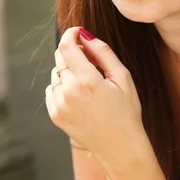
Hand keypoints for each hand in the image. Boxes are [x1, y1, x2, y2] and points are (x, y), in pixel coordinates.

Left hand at [45, 27, 144, 167]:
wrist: (120, 146)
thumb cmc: (126, 111)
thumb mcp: (123, 78)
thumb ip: (103, 53)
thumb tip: (85, 35)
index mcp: (87, 81)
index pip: (67, 46)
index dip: (71, 34)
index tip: (78, 32)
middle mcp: (69, 92)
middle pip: (60, 58)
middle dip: (73, 53)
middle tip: (92, 64)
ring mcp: (59, 105)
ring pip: (56, 74)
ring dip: (69, 72)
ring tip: (89, 86)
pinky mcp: (55, 115)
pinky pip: (52, 90)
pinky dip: (63, 88)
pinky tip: (81, 97)